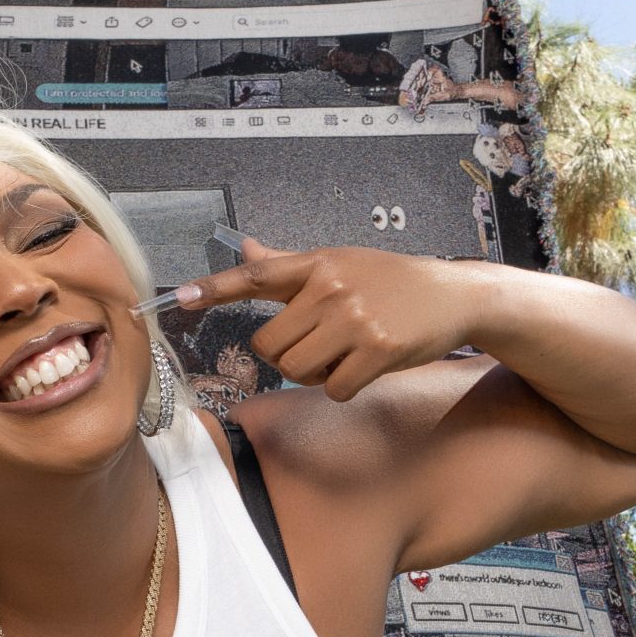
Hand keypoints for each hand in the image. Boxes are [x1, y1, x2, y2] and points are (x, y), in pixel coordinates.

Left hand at [175, 237, 482, 401]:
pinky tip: (365, 367)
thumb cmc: (391, 281)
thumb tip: (244, 248)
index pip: (256, 276)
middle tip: (318, 347)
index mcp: (318, 264)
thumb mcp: (340, 262)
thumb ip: (288, 265)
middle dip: (285, 356)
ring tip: (343, 354)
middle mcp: (331, 287)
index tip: (181, 298)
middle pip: (269, 344)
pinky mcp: (378, 349)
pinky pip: (333, 388)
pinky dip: (344, 387)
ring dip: (313, 374)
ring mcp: (355, 318)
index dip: (215, 288)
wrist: (455, 294)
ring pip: (296, 369)